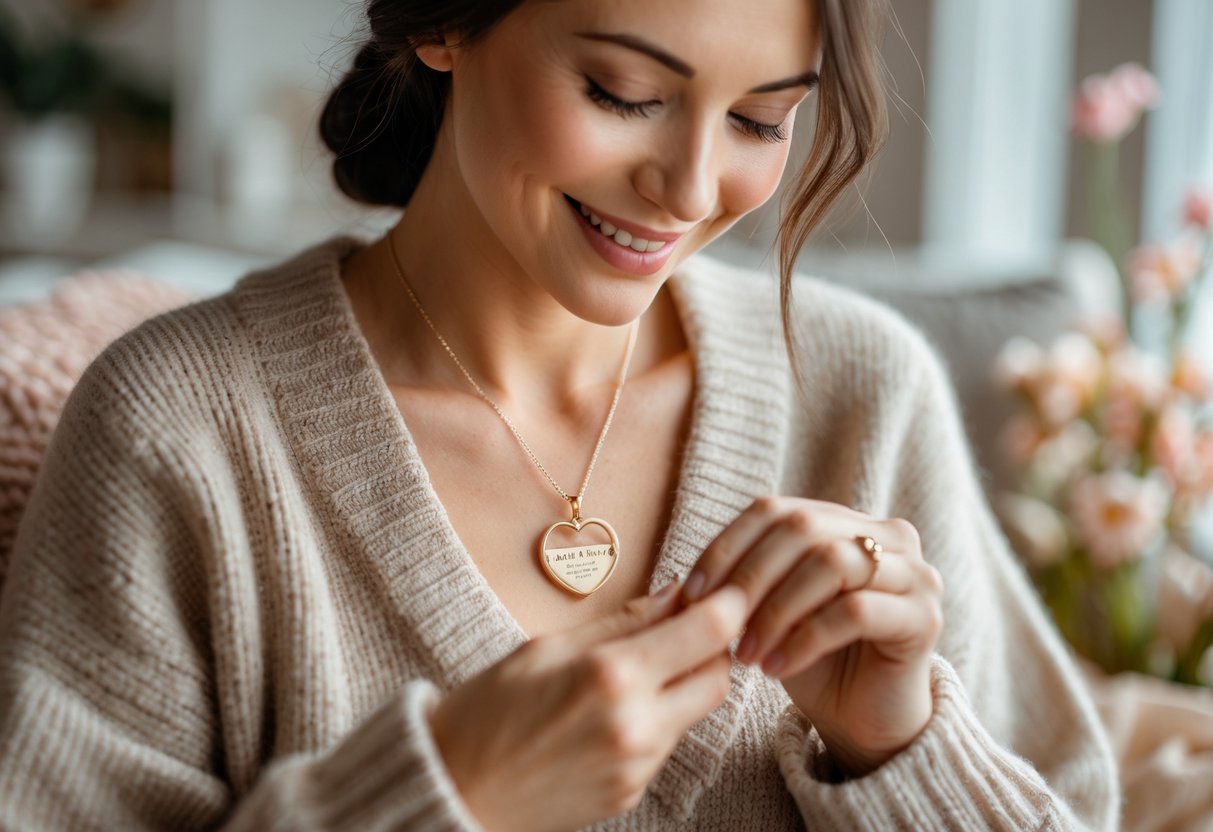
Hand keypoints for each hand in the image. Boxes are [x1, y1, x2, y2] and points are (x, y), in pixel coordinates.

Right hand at [429, 582, 747, 831]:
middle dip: (713, 648)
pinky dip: (655, 719)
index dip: (728, 603)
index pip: (708, 632)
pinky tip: (610, 712)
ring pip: (694, 712)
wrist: (454, 789)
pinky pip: (665, 744)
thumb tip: (675, 594)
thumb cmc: (487, 710)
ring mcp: (638, 766)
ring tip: (634, 670)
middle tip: (684, 628)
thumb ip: (621, 622)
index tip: (726, 589)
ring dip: (681, 684)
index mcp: (613, 675)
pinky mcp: (632, 793)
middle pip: (720, 677)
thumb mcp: (547, 646)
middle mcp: (637, 724)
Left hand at [684, 497, 943, 776]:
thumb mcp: (771, 611)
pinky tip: (775, 668)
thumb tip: (688, 579)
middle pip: (803, 527)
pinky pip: (855, 611)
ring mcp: (914, 573)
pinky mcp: (925, 616)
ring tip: (746, 654)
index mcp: (847, 522)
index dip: (728, 545)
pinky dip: (804, 639)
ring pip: (830, 564)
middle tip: (717, 623)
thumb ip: (745, 580)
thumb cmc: (813, 660)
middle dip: (750, 576)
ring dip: (775, 610)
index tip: (691, 591)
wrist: (864, 722)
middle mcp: (889, 536)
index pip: (776, 509)